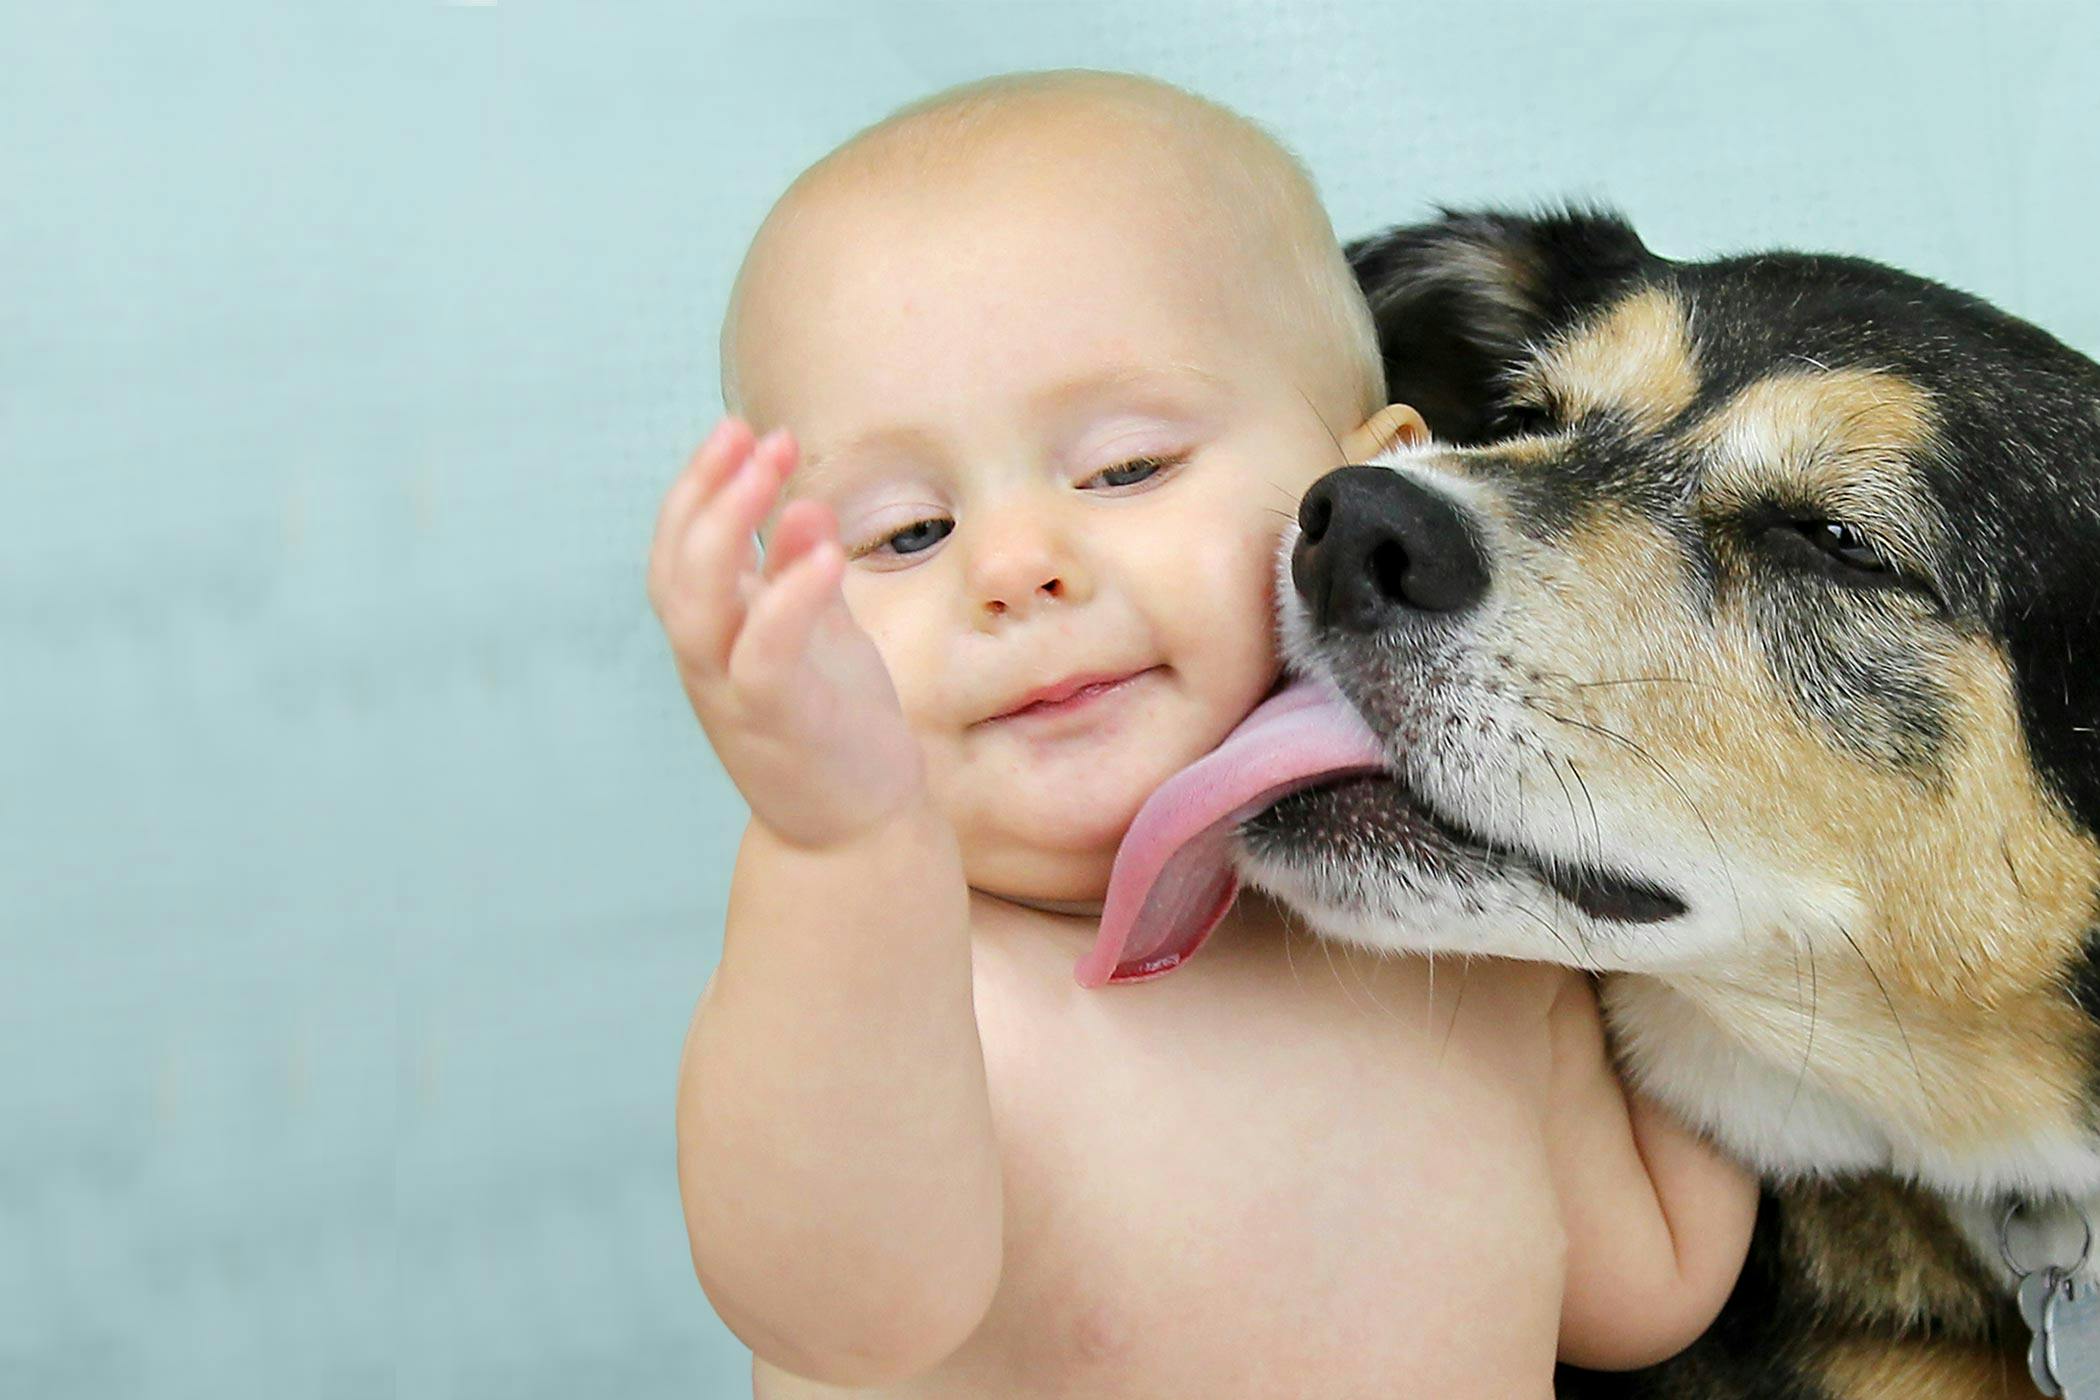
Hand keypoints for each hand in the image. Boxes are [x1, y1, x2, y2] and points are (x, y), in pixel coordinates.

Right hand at [647, 418, 929, 848]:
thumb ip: (800, 575)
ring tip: (775, 469)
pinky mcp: (778, 723)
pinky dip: (786, 601)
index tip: (741, 428)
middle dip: (705, 491)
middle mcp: (708, 662)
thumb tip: (805, 504)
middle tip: (751, 432)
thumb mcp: (817, 637)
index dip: (700, 486)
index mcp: (714, 636)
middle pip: (673, 567)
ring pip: (697, 607)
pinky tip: (822, 552)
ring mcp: (734, 695)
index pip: (679, 550)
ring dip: (728, 528)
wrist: (856, 832)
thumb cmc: (835, 728)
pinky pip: (764, 657)